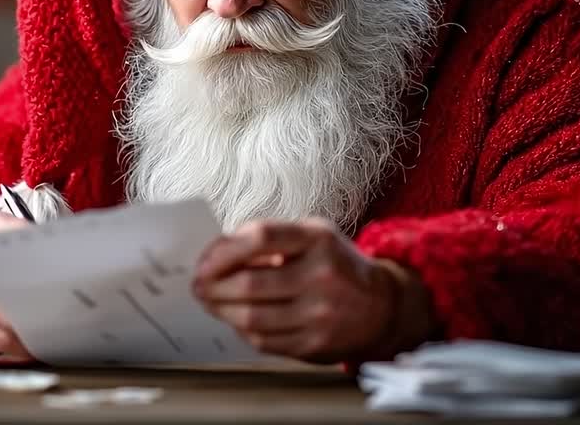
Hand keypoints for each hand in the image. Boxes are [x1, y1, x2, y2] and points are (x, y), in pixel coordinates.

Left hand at [194, 218, 430, 362]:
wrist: (382, 307)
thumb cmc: (335, 264)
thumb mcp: (311, 235)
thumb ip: (268, 237)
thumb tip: (216, 250)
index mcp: (317, 239)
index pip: (260, 238)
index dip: (223, 250)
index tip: (203, 260)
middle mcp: (321, 276)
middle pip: (249, 283)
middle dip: (212, 286)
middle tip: (197, 285)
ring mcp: (320, 314)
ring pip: (252, 317)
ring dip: (220, 310)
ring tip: (209, 302)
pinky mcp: (315, 344)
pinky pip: (264, 340)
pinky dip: (242, 330)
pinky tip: (235, 319)